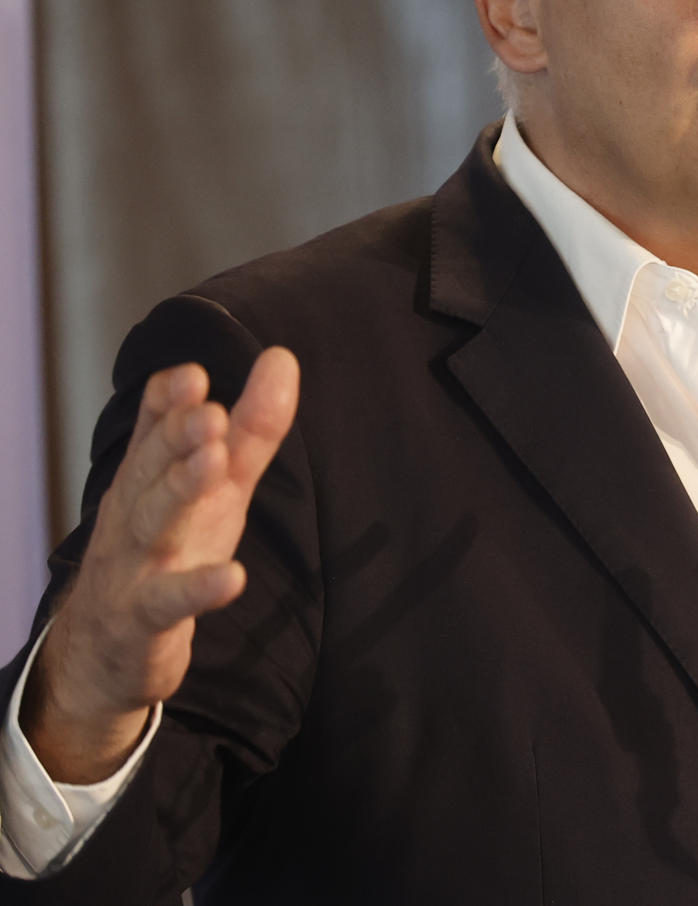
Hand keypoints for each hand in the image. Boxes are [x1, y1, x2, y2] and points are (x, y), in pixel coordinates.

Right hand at [21, 349, 299, 783]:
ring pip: (154, 523)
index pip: (151, 427)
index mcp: (151, 476)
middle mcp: (137, 512)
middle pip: (152, 469)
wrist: (105, 647)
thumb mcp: (217, 487)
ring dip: (181, 491)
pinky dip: (198, 589)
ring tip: (212, 462)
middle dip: (176, 437)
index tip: (193, 375)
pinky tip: (231, 578)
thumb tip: (282, 358)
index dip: (167, 402)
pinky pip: (168, 602)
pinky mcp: (145, 618)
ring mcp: (135, 565)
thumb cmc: (171, 548)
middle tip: (208, 411)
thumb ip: (251, 428)